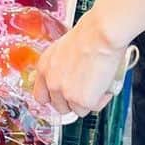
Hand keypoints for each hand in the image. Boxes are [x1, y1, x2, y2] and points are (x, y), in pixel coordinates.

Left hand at [31, 3, 128, 117]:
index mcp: (44, 68)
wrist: (100, 34)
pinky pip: (93, 108)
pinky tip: (104, 84)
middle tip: (85, 89)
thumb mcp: (62, 49)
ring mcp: (66, 94)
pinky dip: (101, 99)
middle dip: (73, 101)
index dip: (55, 97)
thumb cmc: (88, 35)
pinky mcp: (82, 101)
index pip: (41, 97)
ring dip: (88, 101)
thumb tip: (66, 77)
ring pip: (77, 110)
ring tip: (97, 83)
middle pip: (60, 107)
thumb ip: (59, 67)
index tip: (63, 96)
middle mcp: (51, 83)